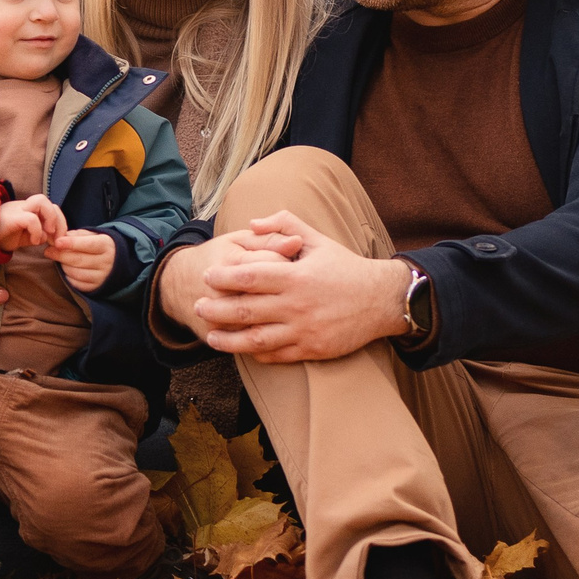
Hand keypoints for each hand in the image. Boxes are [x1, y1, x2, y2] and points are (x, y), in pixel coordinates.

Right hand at [0, 194, 66, 251]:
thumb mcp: (22, 237)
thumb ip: (37, 235)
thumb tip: (50, 237)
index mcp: (27, 210)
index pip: (51, 207)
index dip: (60, 222)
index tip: (58, 240)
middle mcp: (23, 206)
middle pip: (49, 202)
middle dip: (60, 221)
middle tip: (57, 239)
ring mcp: (17, 210)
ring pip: (42, 201)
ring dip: (50, 219)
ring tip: (48, 234)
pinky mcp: (12, 217)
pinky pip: (31, 219)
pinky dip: (37, 231)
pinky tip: (33, 242)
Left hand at [49, 229, 115, 290]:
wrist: (114, 262)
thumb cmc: (97, 245)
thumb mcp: (91, 235)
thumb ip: (76, 235)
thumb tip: (58, 239)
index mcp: (106, 245)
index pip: (88, 244)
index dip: (71, 243)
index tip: (57, 242)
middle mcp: (106, 262)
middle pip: (78, 260)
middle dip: (60, 255)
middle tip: (48, 251)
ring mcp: (101, 277)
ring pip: (75, 272)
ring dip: (63, 265)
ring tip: (60, 259)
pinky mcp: (95, 287)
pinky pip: (75, 283)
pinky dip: (67, 276)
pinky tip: (67, 269)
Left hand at [187, 211, 411, 363]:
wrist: (381, 300)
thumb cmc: (346, 267)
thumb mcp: (318, 239)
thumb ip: (285, 224)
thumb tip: (252, 222)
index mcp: (296, 276)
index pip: (250, 278)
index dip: (224, 278)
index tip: (207, 277)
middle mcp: (296, 305)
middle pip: (246, 311)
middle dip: (216, 310)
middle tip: (197, 307)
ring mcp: (303, 330)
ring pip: (256, 340)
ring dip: (229, 340)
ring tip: (210, 336)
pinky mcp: (312, 350)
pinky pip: (276, 356)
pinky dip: (256, 354)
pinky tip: (242, 349)